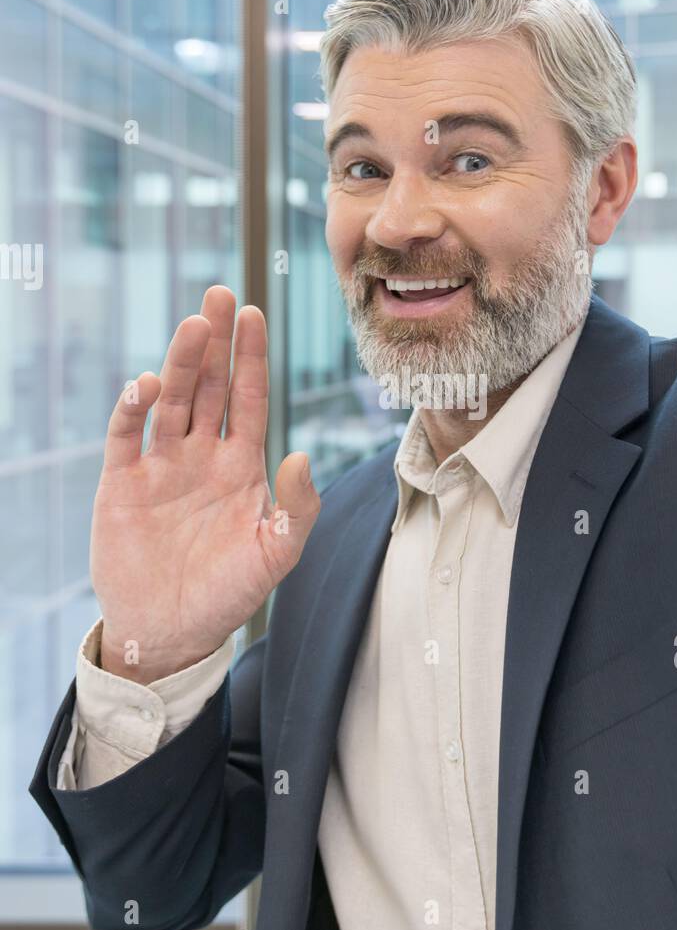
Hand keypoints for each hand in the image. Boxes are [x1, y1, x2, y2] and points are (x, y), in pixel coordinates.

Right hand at [90, 286, 319, 681]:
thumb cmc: (228, 596)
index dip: (250, 358)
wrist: (171, 634)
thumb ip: (296, 508)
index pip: (249, 398)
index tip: (254, 314)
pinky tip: (146, 384)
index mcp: (241, 466)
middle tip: (220, 295)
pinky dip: (132, 409)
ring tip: (193, 325)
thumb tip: (300, 454)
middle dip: (215, 342)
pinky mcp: (122, 484)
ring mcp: (160, 466)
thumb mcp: (276, 555)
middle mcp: (201, 455)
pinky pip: (126, 437)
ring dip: (181, 362)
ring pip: (171, 401)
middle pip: (209, 386)